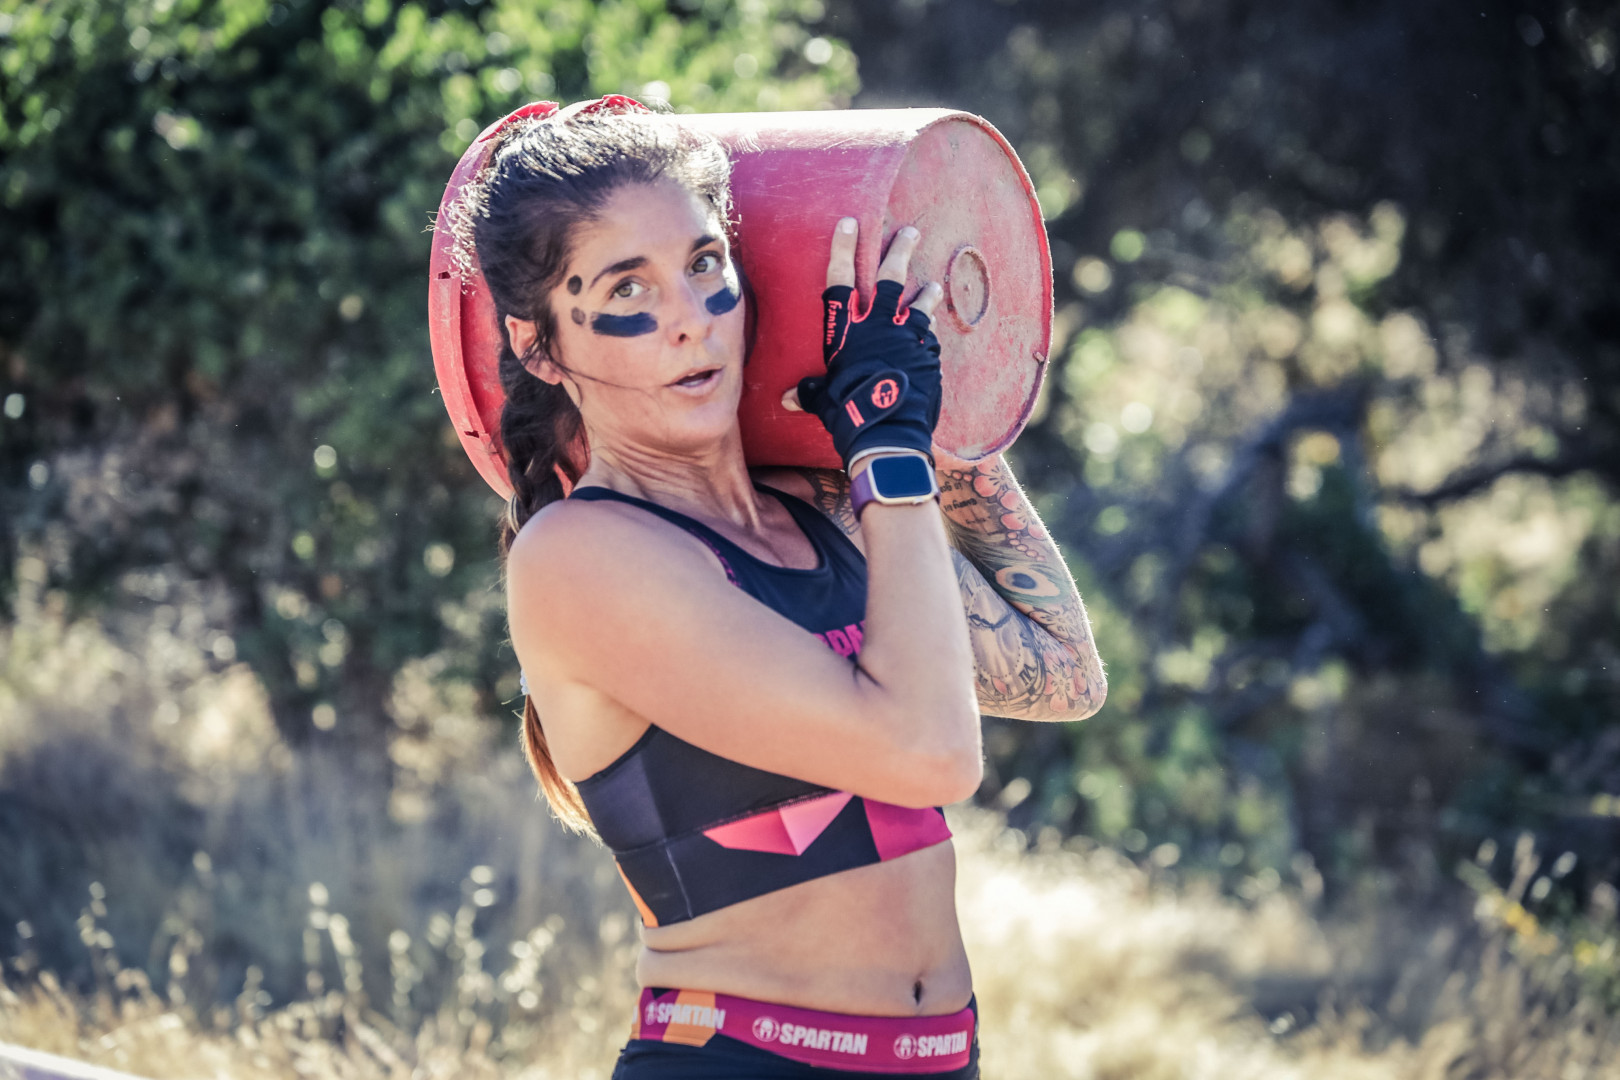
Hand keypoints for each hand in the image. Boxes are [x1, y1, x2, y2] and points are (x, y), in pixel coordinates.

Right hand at [782, 219, 944, 467]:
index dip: (843, 249)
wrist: (886, 428)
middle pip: (888, 277)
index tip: (850, 223)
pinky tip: (933, 327)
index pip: (840, 279)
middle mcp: (875, 324)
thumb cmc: (847, 412)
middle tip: (910, 231)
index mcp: (845, 330)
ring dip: (924, 291)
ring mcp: (904, 335)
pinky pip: (928, 332)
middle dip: (898, 250)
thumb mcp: (823, 400)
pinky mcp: (925, 351)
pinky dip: (930, 327)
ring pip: (916, 301)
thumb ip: (809, 392)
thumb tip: (789, 399)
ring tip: (931, 283)